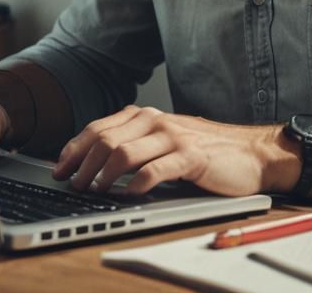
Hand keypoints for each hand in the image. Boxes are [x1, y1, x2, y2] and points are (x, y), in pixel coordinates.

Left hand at [52, 105, 280, 195]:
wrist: (251, 152)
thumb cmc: (206, 151)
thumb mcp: (166, 141)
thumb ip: (138, 144)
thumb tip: (96, 163)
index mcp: (147, 116)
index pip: (99, 127)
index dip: (75, 148)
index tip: (60, 168)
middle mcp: (157, 121)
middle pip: (106, 138)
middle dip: (83, 164)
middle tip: (73, 185)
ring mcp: (174, 137)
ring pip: (124, 151)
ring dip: (103, 174)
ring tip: (94, 191)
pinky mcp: (191, 157)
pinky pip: (156, 170)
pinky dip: (137, 185)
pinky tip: (129, 195)